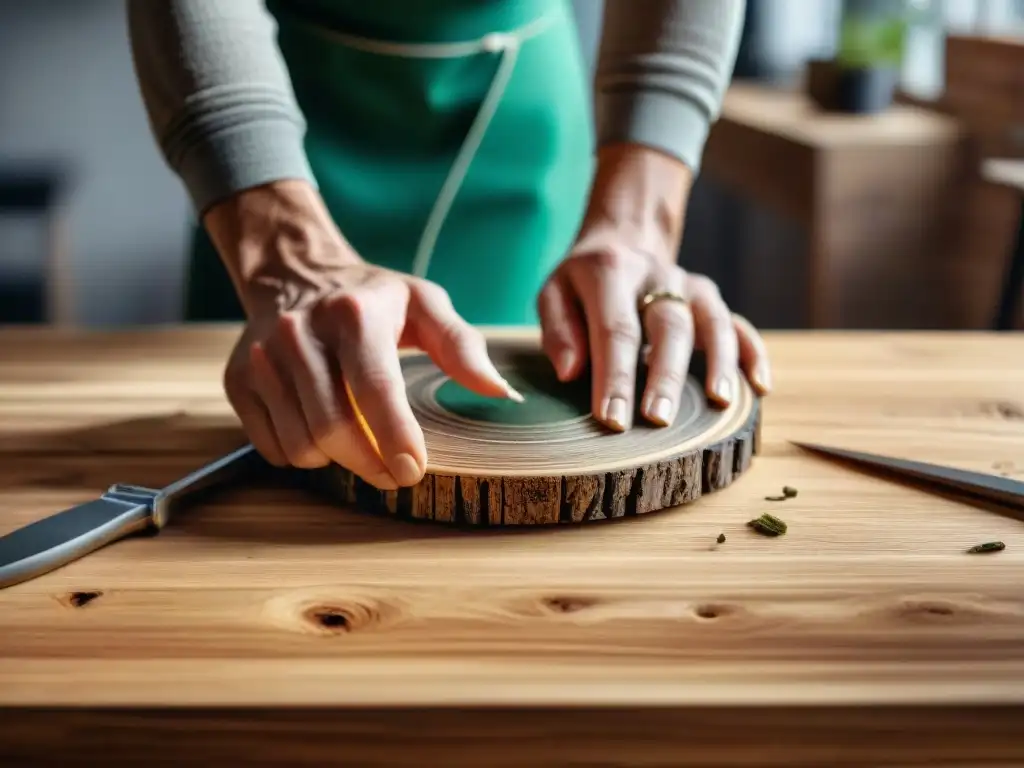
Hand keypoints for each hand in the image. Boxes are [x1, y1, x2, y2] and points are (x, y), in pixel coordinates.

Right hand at [207, 181, 520, 487]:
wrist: (294, 273)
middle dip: (371, 463)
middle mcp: (299, 334)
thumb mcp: (424, 304)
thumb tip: (499, 391)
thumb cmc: (370, 297)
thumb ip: (462, 346)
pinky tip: (321, 431)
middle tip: (396, 473)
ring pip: (302, 444)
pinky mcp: (238, 380)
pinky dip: (304, 454)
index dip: (396, 438)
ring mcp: (262, 359)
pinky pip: (273, 447)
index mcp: (353, 314)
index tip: (414, 471)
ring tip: (359, 443)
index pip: (374, 390)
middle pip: (334, 427)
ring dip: (338, 461)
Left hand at [537, 144, 771, 430]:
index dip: (615, 377)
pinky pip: (740, 325)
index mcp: (611, 272)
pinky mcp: (711, 300)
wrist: (622, 240)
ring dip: (718, 363)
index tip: (612, 420)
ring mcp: (690, 286)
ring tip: (718, 403)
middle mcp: (657, 276)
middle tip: (658, 419)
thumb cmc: (582, 283)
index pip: (615, 330)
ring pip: (714, 321)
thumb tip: (571, 373)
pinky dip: (753, 354)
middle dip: (665, 376)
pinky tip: (760, 387)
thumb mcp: (554, 293)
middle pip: (669, 326)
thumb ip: (558, 330)